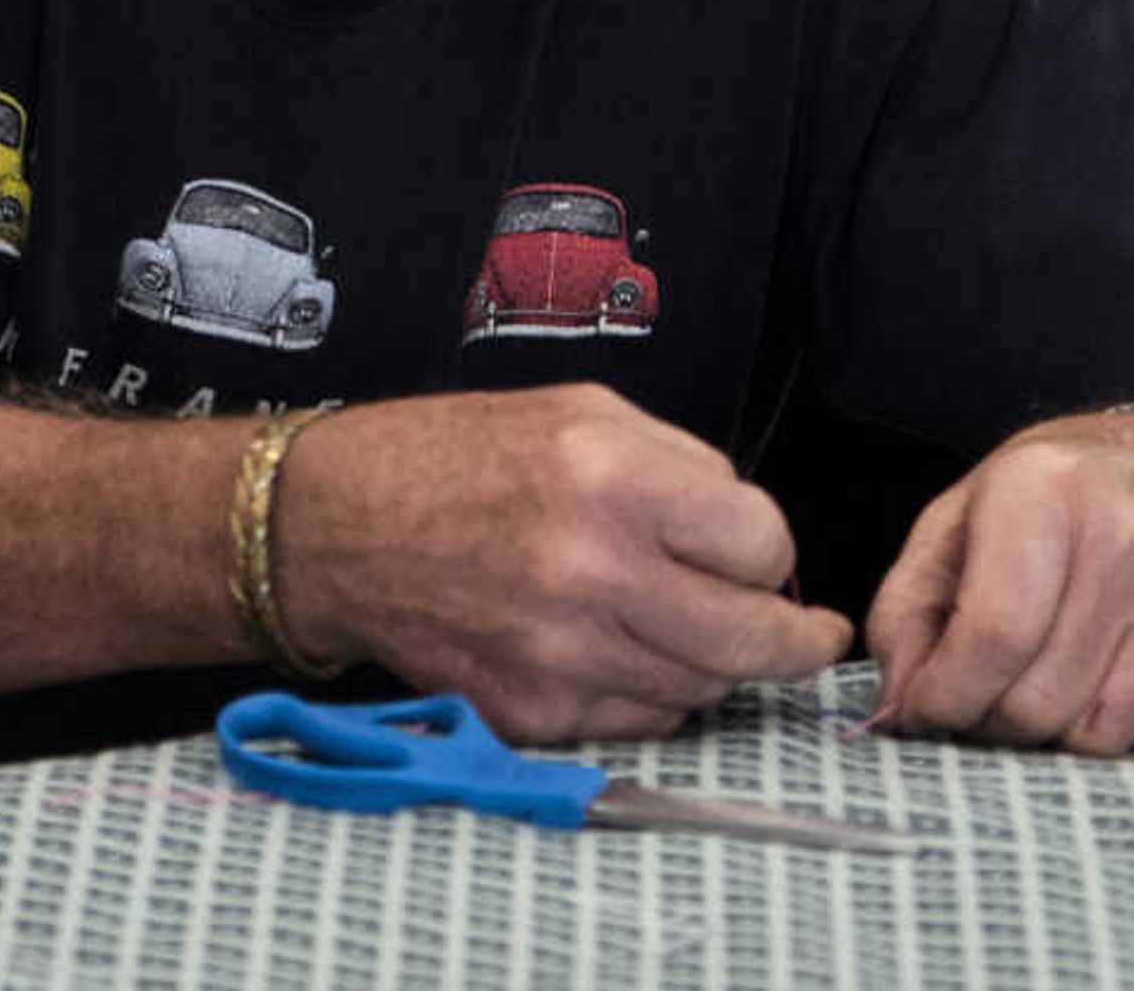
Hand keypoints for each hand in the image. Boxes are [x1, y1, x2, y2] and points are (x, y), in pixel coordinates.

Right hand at [275, 386, 851, 743]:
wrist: (328, 525)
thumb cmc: (447, 458)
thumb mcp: (575, 412)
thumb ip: (679, 467)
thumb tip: (757, 543)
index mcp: (611, 476)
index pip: (764, 544)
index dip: (767, 551)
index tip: (758, 556)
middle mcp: (591, 570)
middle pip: (754, 639)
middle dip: (790, 640)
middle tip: (805, 636)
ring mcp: (560, 652)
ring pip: (703, 687)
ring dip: (707, 661)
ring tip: (667, 621)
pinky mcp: (530, 711)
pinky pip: (638, 719)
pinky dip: (641, 691)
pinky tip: (603, 647)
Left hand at [865, 410, 1133, 755]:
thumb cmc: (1045, 505)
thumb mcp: (953, 526)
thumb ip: (906, 614)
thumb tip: (897, 709)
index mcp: (1044, 489)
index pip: (993, 634)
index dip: (945, 694)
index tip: (922, 711)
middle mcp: (1129, 533)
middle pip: (1038, 697)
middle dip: (986, 721)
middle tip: (973, 702)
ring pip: (1092, 732)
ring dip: (1041, 733)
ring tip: (1025, 688)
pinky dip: (1098, 726)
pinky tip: (1090, 677)